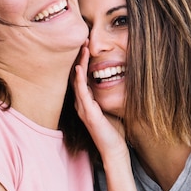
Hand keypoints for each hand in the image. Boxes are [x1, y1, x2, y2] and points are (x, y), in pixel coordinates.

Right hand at [73, 44, 127, 158]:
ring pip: (77, 81)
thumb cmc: (114, 132)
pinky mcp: (89, 114)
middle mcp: (81, 104)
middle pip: (75, 76)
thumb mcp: (110, 109)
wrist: (114, 150)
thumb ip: (107, 96)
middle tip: (82, 40)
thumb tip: (115, 81)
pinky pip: (82, 93)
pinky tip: (79, 68)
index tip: (86, 46)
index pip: (80, 78)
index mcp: (85, 102)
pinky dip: (80, 80)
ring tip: (82, 48)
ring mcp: (83, 109)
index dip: (81, 61)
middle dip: (78, 58)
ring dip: (79, 63)